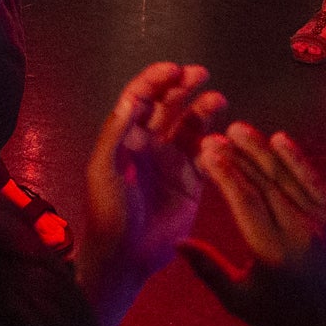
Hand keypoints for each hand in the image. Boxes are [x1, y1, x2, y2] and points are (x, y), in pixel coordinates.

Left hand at [80, 62, 227, 325]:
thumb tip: (132, 97)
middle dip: (184, 85)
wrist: (125, 255)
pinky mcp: (192, 182)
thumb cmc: (108, 212)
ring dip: (203, 109)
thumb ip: (116, 133)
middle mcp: (151, 144)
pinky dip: (216, 143)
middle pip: (169, 104)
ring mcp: (173, 161)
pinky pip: (208, 156)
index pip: (141, 98)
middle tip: (200, 73)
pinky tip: (222, 137)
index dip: (157, 80)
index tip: (174, 70)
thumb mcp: (103, 170)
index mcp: (126, 137)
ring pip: (192, 125)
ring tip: (217, 99)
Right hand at [180, 123, 325, 325]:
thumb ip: (208, 269)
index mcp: (271, 252)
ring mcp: (322, 222)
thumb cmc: (280, 316)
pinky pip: (314, 181)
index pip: (244, 200)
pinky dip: (296, 159)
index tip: (205, 153)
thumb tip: (177, 242)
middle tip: (215, 136)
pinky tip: (279, 140)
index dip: (224, 172)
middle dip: (237, 155)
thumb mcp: (239, 300)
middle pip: (264, 182)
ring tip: (239, 129)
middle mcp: (298, 232)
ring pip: (288, 176)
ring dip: (262, 149)